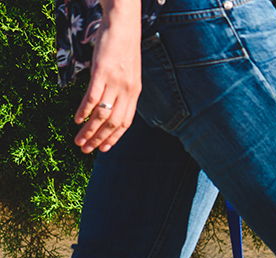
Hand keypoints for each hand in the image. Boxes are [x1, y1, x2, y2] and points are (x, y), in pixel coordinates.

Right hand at [74, 0, 141, 152]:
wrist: (124, 25)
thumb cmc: (124, 48)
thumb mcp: (129, 73)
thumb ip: (123, 90)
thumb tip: (113, 105)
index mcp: (135, 93)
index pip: (126, 122)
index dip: (115, 138)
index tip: (104, 149)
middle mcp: (127, 90)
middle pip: (113, 123)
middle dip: (99, 139)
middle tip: (86, 150)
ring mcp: (115, 81)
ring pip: (102, 114)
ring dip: (89, 130)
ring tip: (78, 140)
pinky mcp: (102, 71)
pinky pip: (93, 96)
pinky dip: (84, 110)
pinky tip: (77, 119)